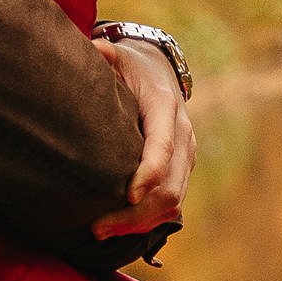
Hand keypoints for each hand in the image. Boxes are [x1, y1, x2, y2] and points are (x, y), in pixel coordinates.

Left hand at [90, 37, 193, 240]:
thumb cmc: (131, 68)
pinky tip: (117, 230)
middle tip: (97, 227)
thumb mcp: (119, 56)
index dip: (148, 174)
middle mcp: (183, 136)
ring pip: (173, 204)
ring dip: (139, 224)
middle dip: (135, 213)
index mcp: (166, 110)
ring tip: (101, 232)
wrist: (160, 73)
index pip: (163, 148)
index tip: (126, 195)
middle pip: (170, 187)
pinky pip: (171, 206)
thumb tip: (95, 49)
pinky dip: (147, 222)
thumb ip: (106, 55)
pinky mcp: (182, 171)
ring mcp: (186, 157)